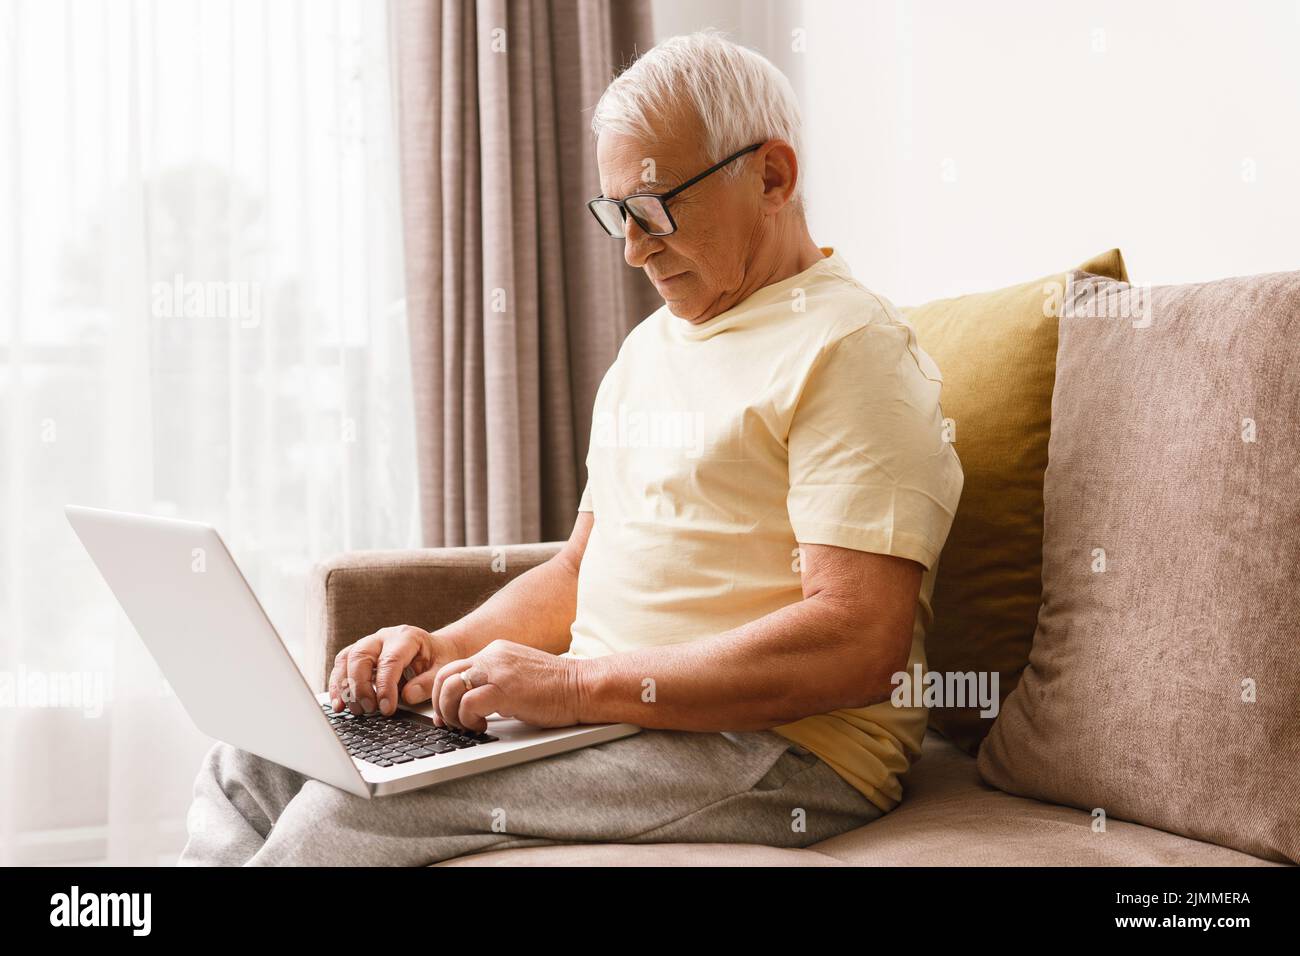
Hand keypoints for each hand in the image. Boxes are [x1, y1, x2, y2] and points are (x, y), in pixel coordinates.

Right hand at [328, 625, 463, 716]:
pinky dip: (337, 685)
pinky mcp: (358, 654)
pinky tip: (339, 704)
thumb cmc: (438, 659)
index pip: (390, 661)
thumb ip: (428, 683)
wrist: (434, 650)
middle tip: (369, 710)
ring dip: (344, 686)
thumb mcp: (442, 669)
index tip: (387, 709)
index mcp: (406, 637)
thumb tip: (406, 696)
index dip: (385, 687)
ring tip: (351, 710)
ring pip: (346, 659)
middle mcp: (383, 637)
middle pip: (361, 656)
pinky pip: (341, 665)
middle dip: (361, 686)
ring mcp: (368, 643)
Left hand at [401, 639, 581, 733]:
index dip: (443, 694)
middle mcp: (492, 656)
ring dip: (452, 713)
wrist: (584, 687)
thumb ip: (496, 682)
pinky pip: (468, 703)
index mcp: (495, 652)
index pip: (453, 668)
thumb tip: (472, 703)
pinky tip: (483, 727)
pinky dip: (468, 719)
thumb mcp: (519, 677)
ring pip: (450, 688)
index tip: (447, 714)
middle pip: (444, 676)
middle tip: (450, 724)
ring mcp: (498, 670)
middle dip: (440, 704)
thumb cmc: (558, 690)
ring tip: (467, 726)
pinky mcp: (504, 689)